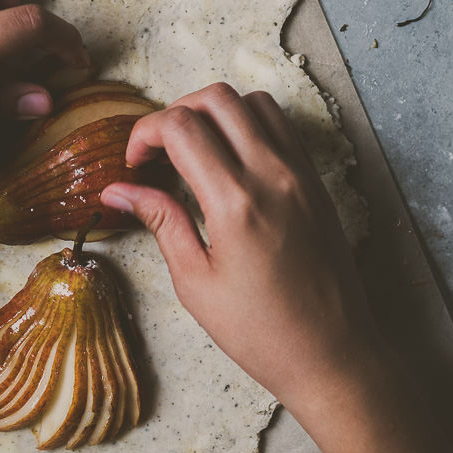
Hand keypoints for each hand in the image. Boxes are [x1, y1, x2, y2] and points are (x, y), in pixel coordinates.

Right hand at [100, 83, 371, 407]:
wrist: (333, 354)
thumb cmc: (263, 332)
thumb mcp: (196, 282)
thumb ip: (160, 222)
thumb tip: (119, 190)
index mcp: (235, 202)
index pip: (181, 126)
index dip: (145, 133)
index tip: (135, 162)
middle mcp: (273, 176)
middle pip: (216, 98)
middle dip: (175, 112)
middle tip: (158, 151)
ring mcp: (301, 174)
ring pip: (252, 101)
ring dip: (215, 113)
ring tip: (194, 152)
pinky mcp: (316, 182)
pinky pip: (282, 126)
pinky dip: (249, 124)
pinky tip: (231, 161)